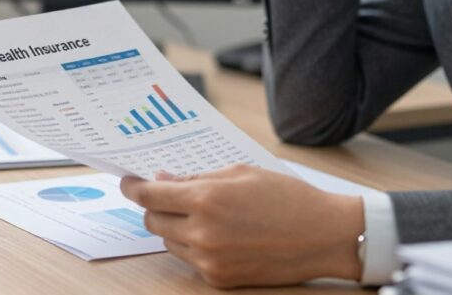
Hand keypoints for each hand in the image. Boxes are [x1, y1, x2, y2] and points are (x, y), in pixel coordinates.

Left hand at [120, 164, 364, 287]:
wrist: (324, 235)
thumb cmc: (286, 197)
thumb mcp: (239, 173)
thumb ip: (196, 178)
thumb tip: (163, 180)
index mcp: (206, 199)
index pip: (149, 195)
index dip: (133, 187)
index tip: (127, 182)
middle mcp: (202, 232)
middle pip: (152, 220)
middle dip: (155, 206)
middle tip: (168, 195)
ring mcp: (209, 259)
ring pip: (167, 242)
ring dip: (173, 227)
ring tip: (201, 214)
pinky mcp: (219, 279)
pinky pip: (189, 260)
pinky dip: (193, 245)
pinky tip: (217, 234)